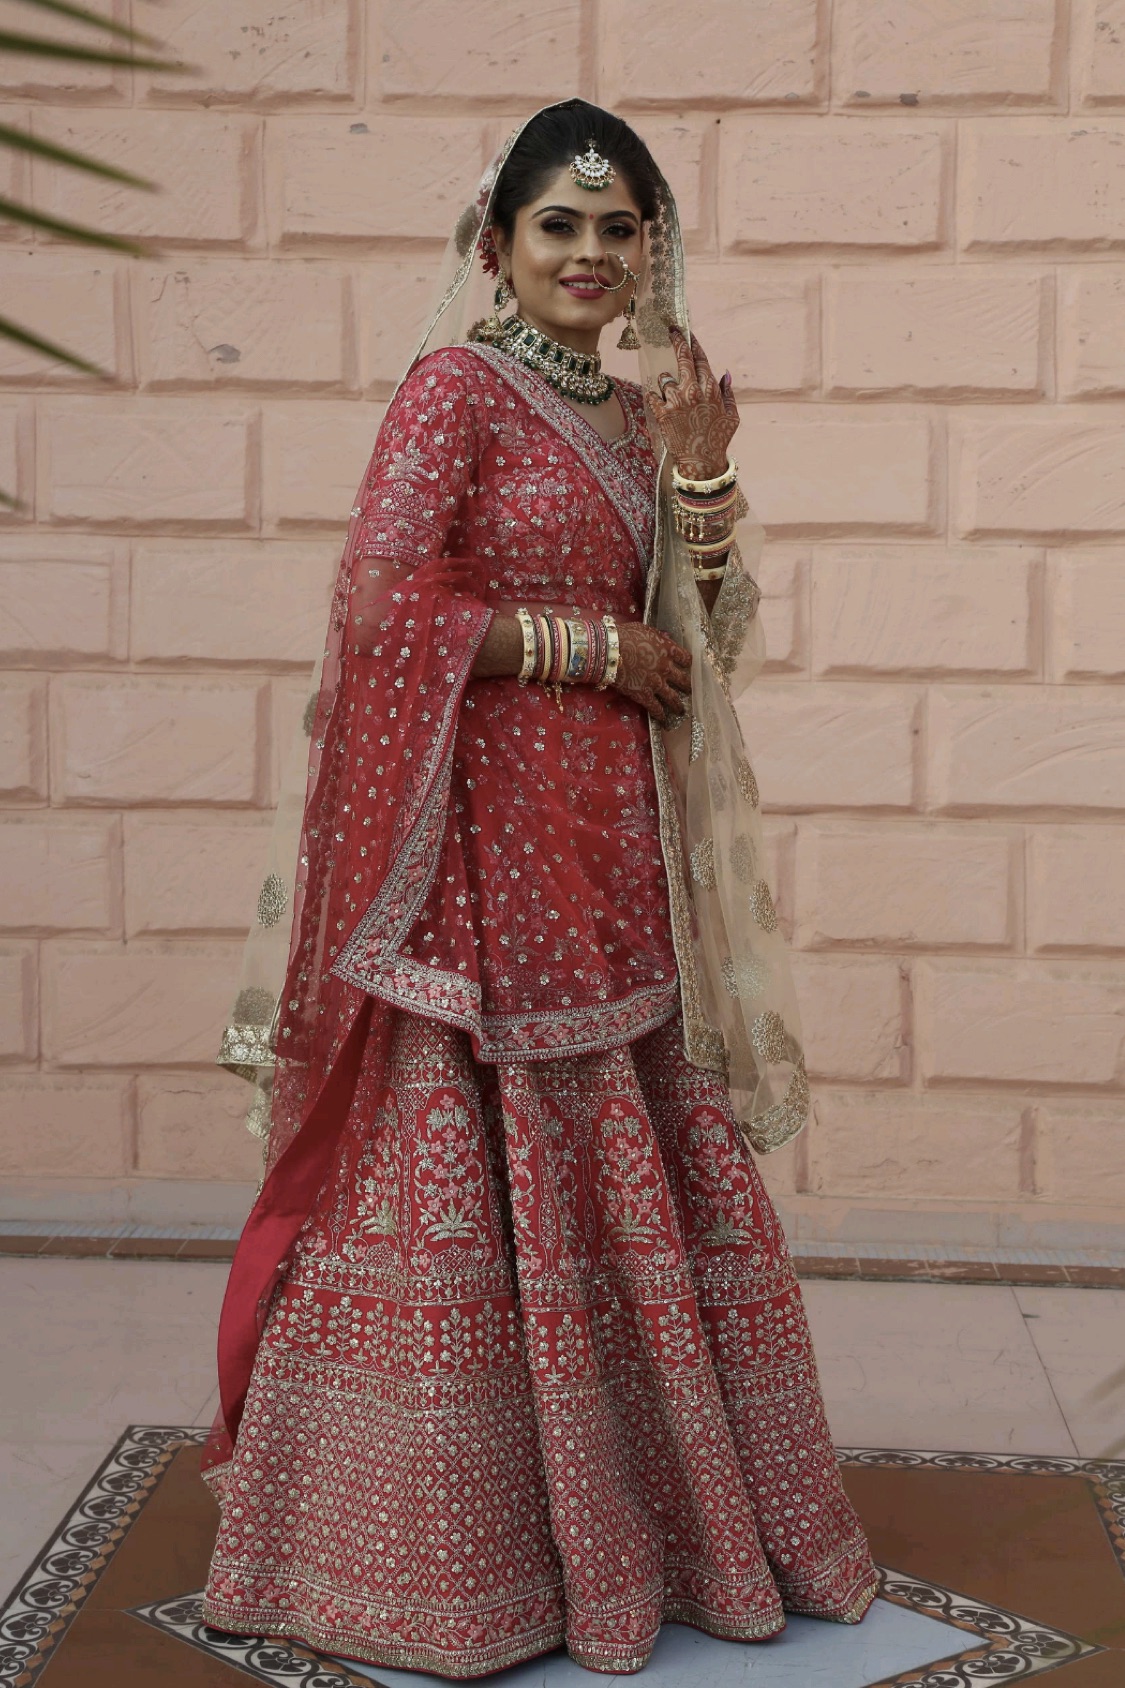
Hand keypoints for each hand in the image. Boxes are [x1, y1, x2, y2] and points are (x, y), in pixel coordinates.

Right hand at [614, 622, 691, 728]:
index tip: (687, 666)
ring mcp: (656, 683)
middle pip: (683, 680)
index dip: (687, 663)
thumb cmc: (624, 636)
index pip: (686, 658)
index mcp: (668, 650)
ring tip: (681, 711)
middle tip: (689, 690)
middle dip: (687, 686)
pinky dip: (660, 715)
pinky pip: (656, 708)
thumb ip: (657, 638)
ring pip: (673, 698)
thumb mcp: (645, 631)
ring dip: (678, 705)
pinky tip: (664, 720)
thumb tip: (664, 640)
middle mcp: (666, 668)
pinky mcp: (644, 695)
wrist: (610, 651)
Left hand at [643, 325, 738, 481]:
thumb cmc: (718, 440)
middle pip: (683, 359)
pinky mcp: (662, 413)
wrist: (701, 463)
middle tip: (671, 331)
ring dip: (667, 382)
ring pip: (665, 378)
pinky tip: (657, 401)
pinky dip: (654, 397)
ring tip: (671, 394)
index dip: (692, 343)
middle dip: (677, 342)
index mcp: (710, 389)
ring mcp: (676, 401)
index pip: (700, 359)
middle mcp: (693, 391)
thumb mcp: (732, 416)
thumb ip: (728, 393)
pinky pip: (653, 396)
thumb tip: (724, 374)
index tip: (685, 331)